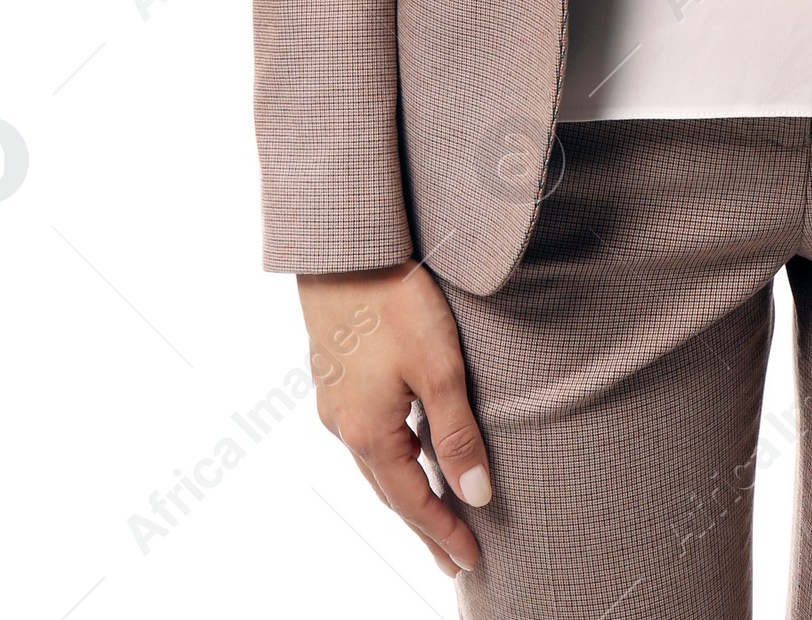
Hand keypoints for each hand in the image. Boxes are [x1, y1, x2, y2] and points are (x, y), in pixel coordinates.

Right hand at [297, 261, 491, 577]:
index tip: (470, 562)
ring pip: (375, 465)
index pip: (412, 502)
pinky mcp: (334, 378)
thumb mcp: (438, 367)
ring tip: (432, 516)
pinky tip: (405, 452)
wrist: (342, 249)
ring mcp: (335, 403)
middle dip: (423, 526)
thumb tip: (476, 497)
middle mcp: (344, 427)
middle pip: (389, 492)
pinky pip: (366, 437)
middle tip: (452, 560)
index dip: (443, 533)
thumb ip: (457, 434)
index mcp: (369, 433)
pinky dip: (390, 459)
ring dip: (405, 494)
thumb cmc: (394, 301)